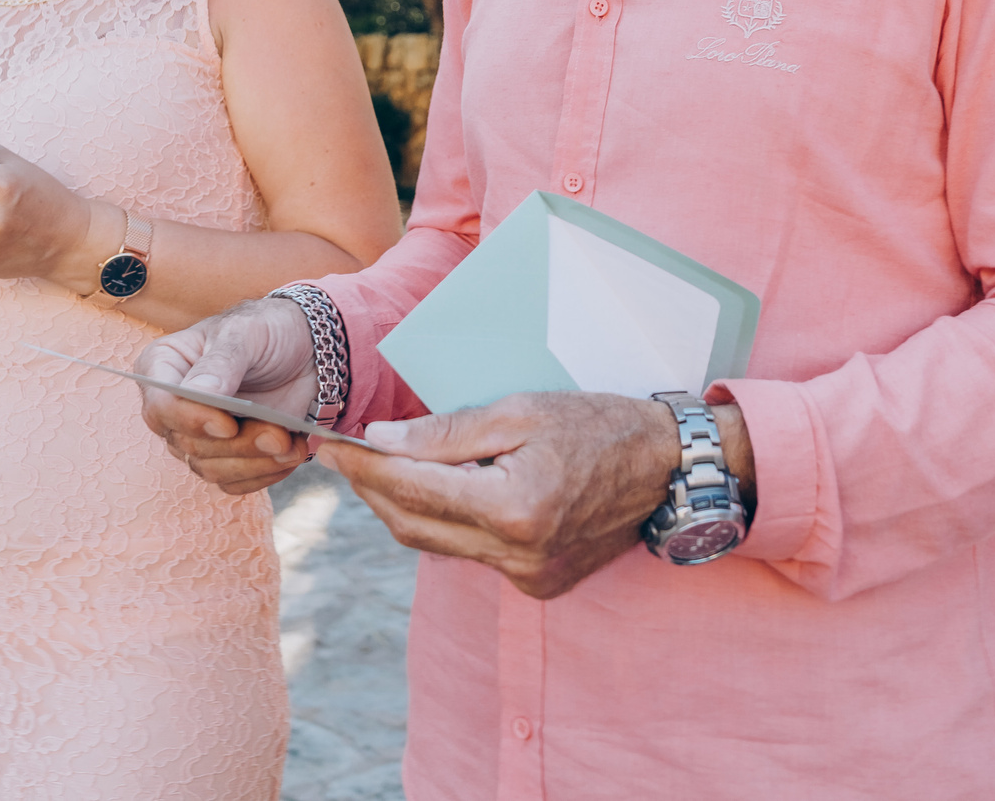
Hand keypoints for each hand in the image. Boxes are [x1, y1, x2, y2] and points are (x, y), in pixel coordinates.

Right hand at [138, 299, 322, 494]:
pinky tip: (290, 455)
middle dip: (238, 444)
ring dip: (254, 462)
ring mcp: (196, 435)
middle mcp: (173, 406)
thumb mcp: (246, 333)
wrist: (307, 349)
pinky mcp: (223, 457)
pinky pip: (233, 482)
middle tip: (279, 435)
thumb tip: (196, 395)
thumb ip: (221, 363)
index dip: (190, 420)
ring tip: (291, 445)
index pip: (160, 405)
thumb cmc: (268, 330)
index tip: (228, 425)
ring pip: (210, 468)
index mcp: (163, 365)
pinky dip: (263, 474)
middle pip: (187, 443)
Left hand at [319, 392, 680, 599]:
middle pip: (412, 526)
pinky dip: (447, 524)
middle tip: (342, 456)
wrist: (666, 467)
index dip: (362, 468)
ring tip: (381, 468)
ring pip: (436, 545)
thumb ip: (445, 432)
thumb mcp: (520, 410)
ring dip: (404, 508)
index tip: (328, 446)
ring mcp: (528, 576)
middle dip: (372, 490)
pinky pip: (470, 554)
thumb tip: (378, 442)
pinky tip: (440, 491)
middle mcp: (517, 554)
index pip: (411, 488)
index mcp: (513, 507)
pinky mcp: (538, 583)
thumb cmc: (598, 423)